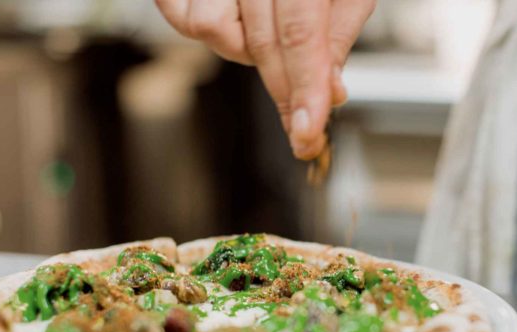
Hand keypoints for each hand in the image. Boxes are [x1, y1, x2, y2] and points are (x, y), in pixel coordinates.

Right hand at [155, 0, 374, 159]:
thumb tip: (329, 89)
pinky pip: (180, 13)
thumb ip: (336, 33)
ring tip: (265, 27)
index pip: (299, 33)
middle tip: (303, 119)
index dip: (302, 88)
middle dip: (284, 88)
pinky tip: (233, 16)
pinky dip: (201, 23)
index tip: (306, 133)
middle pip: (258, 41)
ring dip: (242, 47)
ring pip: (211, 29)